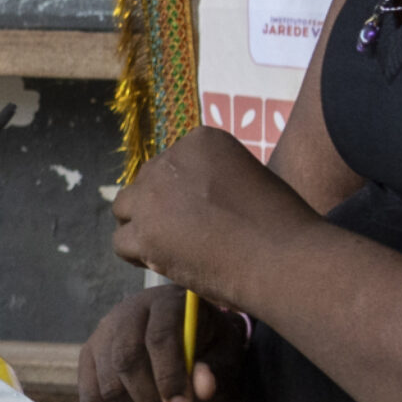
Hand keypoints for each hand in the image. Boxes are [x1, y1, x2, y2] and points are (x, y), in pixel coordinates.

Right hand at [77, 286, 247, 401]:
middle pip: (125, 361)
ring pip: (106, 386)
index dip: (169, 376)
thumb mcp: (223, 349)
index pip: (158, 337)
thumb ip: (215, 368)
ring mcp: (101, 336)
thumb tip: (200, 391)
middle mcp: (125, 314)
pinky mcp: (89, 360)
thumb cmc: (209, 342)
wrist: (186, 331)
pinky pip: (91, 400)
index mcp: (163, 303)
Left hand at [112, 126, 320, 300]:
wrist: (281, 255)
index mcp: (201, 140)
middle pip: (145, 183)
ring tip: (167, 248)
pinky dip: (138, 254)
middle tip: (182, 234)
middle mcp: (170, 160)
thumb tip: (188, 204)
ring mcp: (152, 195)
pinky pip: (121, 241)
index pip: (171, 165)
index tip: (201, 213)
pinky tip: (161, 262)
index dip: (180, 192)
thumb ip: (212, 179)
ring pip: (125, 208)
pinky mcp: (144, 231)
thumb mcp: (246, 177)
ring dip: (142, 226)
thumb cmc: (280, 223)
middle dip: (158, 207)